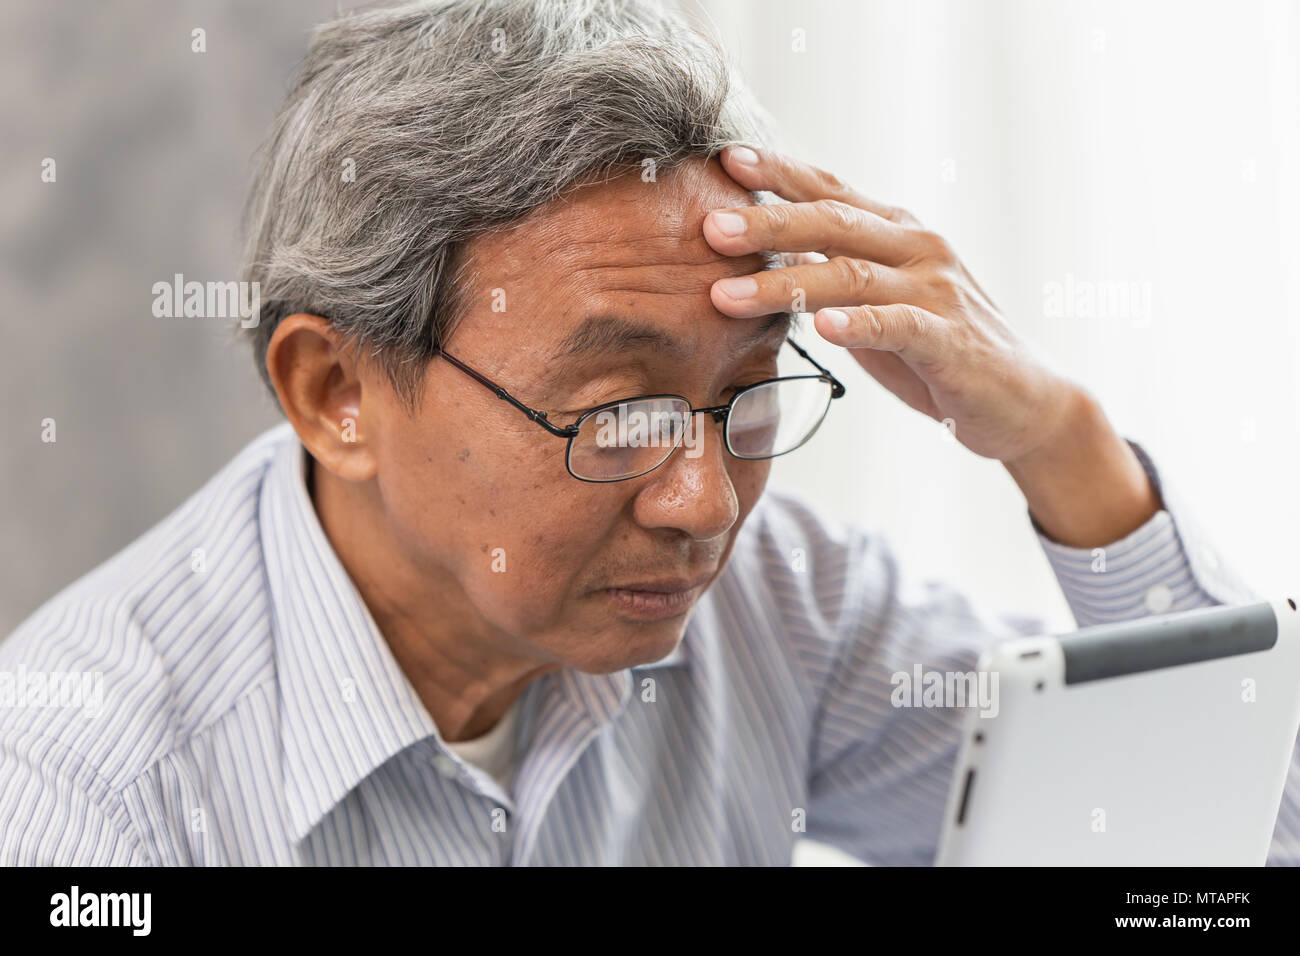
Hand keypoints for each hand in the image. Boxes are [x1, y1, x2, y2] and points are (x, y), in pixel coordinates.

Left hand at [702, 145, 1160, 547]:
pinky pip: (898, 327)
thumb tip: (765, 256)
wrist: (1021, 401)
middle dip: (767, 222)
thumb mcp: (877, 305)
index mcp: (897, 232)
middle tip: (710, 227)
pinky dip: (857, 324)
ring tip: (726, 294)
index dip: (780, 173)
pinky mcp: (950, 340)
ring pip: (852, 275)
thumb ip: (831, 277)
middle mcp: (918, 248)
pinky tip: (820, 327)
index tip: (725, 160)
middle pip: (833, 223)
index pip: (831, 192)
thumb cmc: (937, 352)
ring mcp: (937, 291)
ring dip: (784, 283)